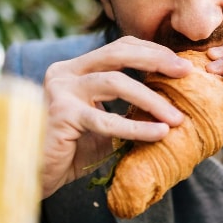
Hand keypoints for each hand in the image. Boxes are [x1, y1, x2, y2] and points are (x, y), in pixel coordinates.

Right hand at [40, 37, 191, 197]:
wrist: (37, 175)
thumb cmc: (72, 150)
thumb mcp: (104, 121)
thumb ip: (126, 108)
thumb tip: (172, 105)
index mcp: (76, 69)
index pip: (119, 47)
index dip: (151, 51)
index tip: (181, 65)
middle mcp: (65, 72)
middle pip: (117, 53)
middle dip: (156, 59)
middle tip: (185, 73)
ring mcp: (60, 90)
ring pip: (115, 82)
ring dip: (151, 99)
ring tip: (177, 118)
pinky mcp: (61, 115)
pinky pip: (106, 119)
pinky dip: (136, 127)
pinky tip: (159, 133)